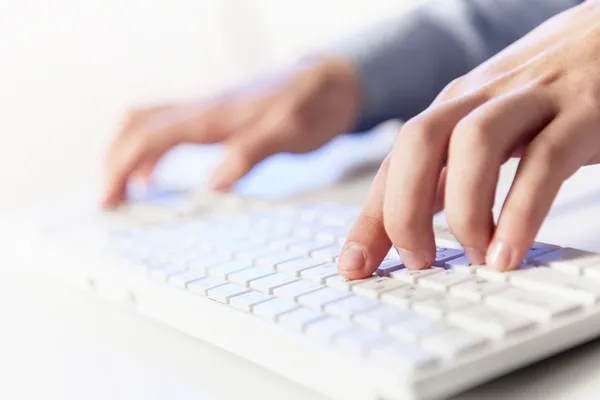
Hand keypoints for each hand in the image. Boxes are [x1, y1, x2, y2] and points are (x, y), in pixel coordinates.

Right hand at [102, 57, 360, 207]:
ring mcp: (207, 111)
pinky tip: (155, 177)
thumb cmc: (313, 105)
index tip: (108, 202)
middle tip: (108, 202)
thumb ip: (250, 154)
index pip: (150, 137)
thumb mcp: (288, 132)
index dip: (122, 169)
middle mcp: (204, 109)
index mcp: (214, 115)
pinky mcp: (216, 118)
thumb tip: (212, 189)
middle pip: (137, 127)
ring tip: (122, 192)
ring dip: (128, 156)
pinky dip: (150, 155)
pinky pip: (168, 130)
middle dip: (114, 163)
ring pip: (148, 125)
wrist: (331, 81)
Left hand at [339, 2, 599, 277]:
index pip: (394, 163)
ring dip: (464, 210)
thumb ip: (450, 174)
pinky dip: (521, 212)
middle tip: (418, 261)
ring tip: (476, 257)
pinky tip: (510, 251)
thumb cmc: (544, 94)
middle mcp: (480, 99)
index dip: (369, 218)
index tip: (353, 266)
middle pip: (417, 144)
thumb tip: (410, 226)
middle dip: (405, 211)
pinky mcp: (581, 113)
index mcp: (450, 108)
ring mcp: (530, 100)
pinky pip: (543, 160)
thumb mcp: (485, 129)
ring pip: (473, 143)